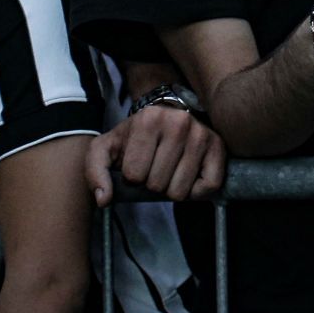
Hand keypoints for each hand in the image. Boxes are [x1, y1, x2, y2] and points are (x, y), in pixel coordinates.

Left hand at [84, 105, 225, 205]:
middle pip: (157, 185)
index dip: (132, 177)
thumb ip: (95, 171)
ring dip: (171, 189)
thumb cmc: (135, 135)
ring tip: (169, 172)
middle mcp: (178, 123)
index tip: (136, 164)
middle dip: (151, 184)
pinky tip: (187, 178)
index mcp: (148, 120)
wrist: (166, 113)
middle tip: (154, 168)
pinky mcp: (218, 147)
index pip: (134, 175)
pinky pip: (209, 186)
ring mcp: (201, 134)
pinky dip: (196, 192)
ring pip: (180, 191)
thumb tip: (104, 199)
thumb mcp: (106, 147)